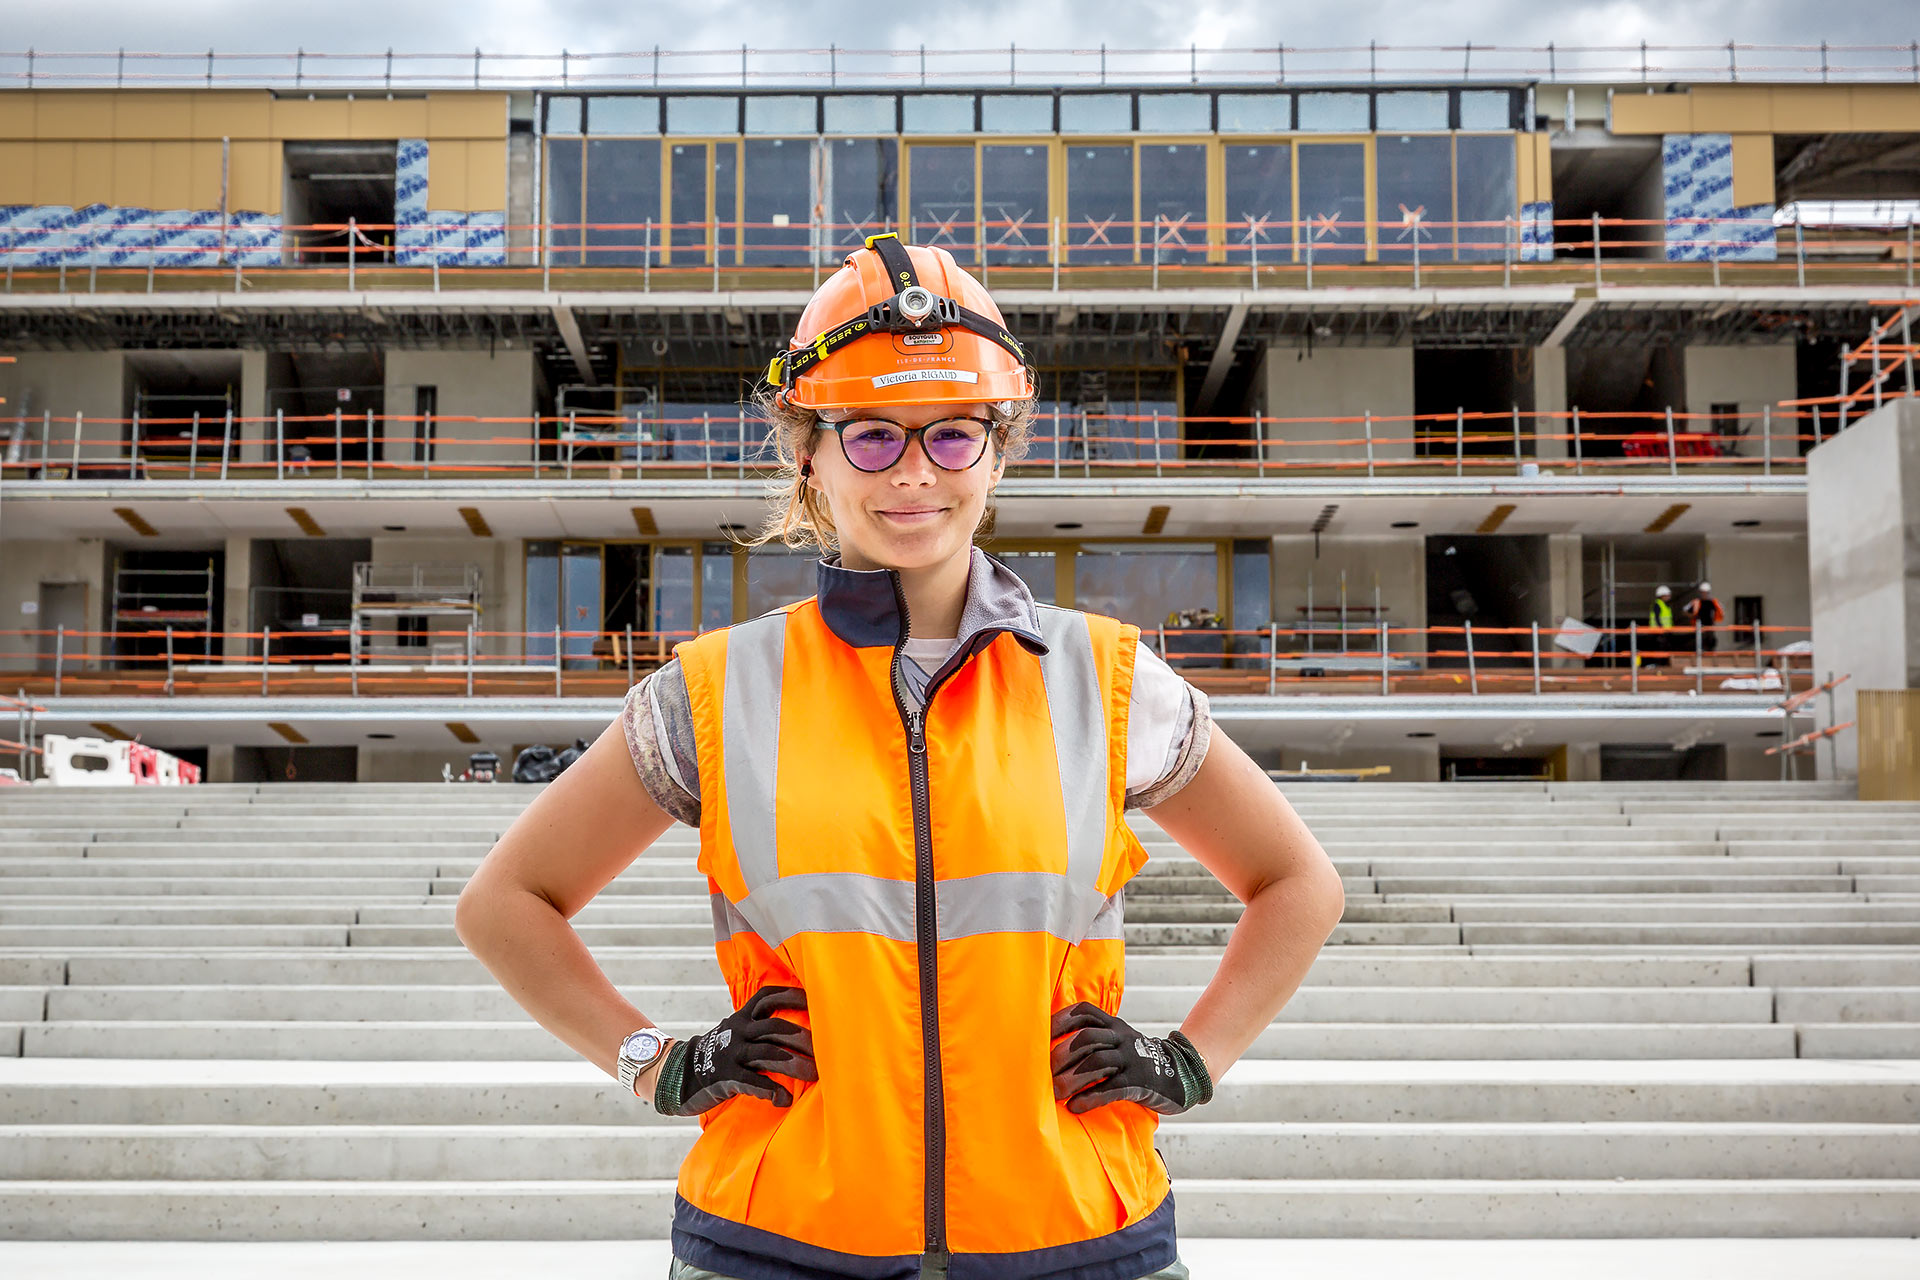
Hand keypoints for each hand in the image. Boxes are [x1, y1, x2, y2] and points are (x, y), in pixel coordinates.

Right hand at [654, 985, 815, 1115]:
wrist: (676, 1073)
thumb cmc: (717, 1055)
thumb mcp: (734, 1034)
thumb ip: (759, 1031)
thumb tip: (798, 1034)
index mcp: (742, 1018)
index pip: (768, 997)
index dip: (791, 996)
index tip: (813, 1001)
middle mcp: (738, 1031)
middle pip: (776, 1027)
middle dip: (802, 1037)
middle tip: (824, 1050)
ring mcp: (732, 1053)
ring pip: (769, 1054)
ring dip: (795, 1065)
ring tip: (814, 1075)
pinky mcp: (726, 1076)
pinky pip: (753, 1081)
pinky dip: (771, 1090)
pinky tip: (784, 1099)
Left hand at [1049, 1003, 1212, 1115]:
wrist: (1182, 1074)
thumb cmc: (1138, 1061)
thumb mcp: (1119, 1042)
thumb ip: (1094, 1042)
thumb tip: (1051, 1053)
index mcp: (1114, 1025)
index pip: (1084, 1013)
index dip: (1060, 1021)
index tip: (1041, 1035)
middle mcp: (1122, 1038)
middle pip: (1086, 1038)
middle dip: (1061, 1055)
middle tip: (1043, 1073)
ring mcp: (1132, 1059)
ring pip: (1097, 1062)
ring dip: (1071, 1079)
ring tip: (1055, 1093)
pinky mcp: (1139, 1082)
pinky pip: (1111, 1088)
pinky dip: (1090, 1097)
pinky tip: (1075, 1106)